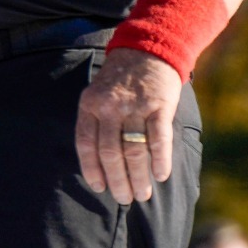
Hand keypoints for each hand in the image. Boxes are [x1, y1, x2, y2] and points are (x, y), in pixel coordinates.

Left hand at [75, 47, 181, 203]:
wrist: (147, 48)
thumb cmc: (121, 78)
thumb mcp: (98, 93)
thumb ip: (97, 122)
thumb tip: (100, 162)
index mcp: (90, 104)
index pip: (86, 144)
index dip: (91, 169)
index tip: (99, 187)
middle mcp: (109, 107)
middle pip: (110, 152)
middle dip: (117, 180)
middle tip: (124, 198)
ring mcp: (134, 106)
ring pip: (134, 151)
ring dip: (138, 177)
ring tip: (142, 194)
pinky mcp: (159, 105)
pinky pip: (158, 139)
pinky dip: (160, 160)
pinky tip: (161, 175)